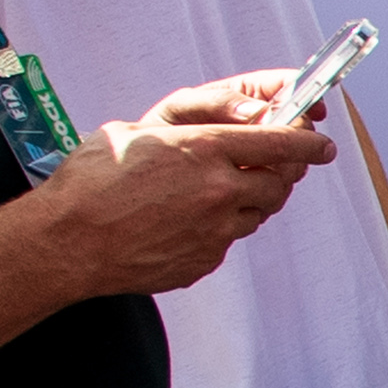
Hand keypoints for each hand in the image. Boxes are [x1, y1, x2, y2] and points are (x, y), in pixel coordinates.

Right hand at [46, 87, 330, 295]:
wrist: (65, 242)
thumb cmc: (91, 180)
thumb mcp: (138, 131)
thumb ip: (190, 127)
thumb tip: (226, 128)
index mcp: (205, 150)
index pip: (281, 143)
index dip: (308, 142)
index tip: (322, 144)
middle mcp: (219, 191)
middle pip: (279, 183)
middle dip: (281, 174)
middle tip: (271, 167)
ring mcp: (215, 231)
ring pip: (257, 214)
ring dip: (251, 201)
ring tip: (218, 192)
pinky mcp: (204, 260)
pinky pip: (227, 240)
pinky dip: (219, 228)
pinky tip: (187, 221)